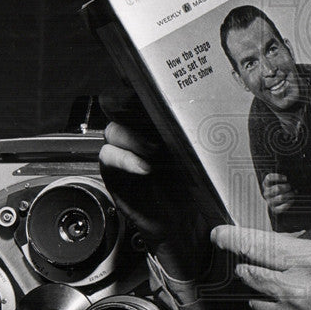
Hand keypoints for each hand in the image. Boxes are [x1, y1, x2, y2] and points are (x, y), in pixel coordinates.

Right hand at [98, 91, 210, 281]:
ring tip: (154, 149)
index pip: (141, 94)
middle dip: (131, 106)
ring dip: (132, 137)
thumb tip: (202, 108)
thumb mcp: (198, 156)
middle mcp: (137, 135)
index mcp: (157, 124)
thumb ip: (192, 134)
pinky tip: (145, 167)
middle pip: (120, 106)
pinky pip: (108, 157)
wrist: (185, 227)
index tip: (148, 82)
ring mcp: (124, 153)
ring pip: (113, 130)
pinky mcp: (114, 174)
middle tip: (149, 113)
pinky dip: (124, 159)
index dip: (140, 85)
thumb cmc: (194, 190)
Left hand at [210, 225, 310, 309]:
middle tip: (252, 265)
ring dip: (272, 297)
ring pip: (261, 302)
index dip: (235, 239)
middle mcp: (297, 293)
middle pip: (251, 274)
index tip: (220, 235)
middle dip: (250, 268)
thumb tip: (284, 252)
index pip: (261, 246)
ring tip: (304, 299)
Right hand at [261, 172, 295, 214]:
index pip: (269, 178)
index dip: (278, 177)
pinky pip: (282, 207)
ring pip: (281, 197)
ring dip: (289, 195)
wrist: (278, 202)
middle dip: (286, 187)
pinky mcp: (274, 209)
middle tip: (290, 187)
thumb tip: (292, 180)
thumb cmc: (280, 189)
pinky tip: (292, 200)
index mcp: (266, 184)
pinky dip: (288, 203)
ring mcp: (270, 201)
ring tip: (293, 193)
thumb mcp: (279, 182)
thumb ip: (284, 179)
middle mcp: (266, 193)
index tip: (286, 178)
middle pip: (277, 188)